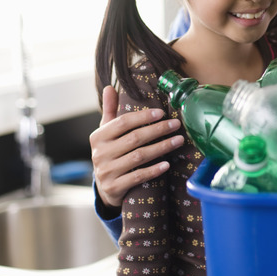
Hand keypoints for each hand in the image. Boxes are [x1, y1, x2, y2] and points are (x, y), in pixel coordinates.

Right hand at [90, 86, 184, 208]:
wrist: (104, 187)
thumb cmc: (110, 153)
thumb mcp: (106, 133)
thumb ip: (110, 111)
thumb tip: (109, 87)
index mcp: (98, 137)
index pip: (122, 123)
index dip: (143, 117)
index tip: (162, 112)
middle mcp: (100, 154)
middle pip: (134, 138)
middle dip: (158, 130)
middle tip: (176, 124)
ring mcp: (106, 172)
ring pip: (139, 157)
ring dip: (161, 148)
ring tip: (178, 141)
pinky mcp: (114, 188)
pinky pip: (137, 177)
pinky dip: (153, 170)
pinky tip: (167, 164)